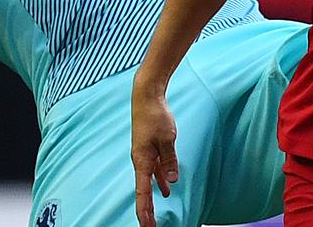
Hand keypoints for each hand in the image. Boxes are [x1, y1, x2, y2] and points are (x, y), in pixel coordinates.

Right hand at [131, 90, 178, 226]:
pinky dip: (159, 182)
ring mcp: (144, 155)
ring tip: (154, 216)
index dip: (144, 210)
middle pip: (143, 191)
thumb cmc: (155, 116)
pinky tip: (165, 190)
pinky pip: (154, 171)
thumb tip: (171, 181)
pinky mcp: (149, 150)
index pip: (142, 192)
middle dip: (146, 210)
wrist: (146, 97)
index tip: (147, 225)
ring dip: (151, 198)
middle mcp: (140, 161)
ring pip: (148, 182)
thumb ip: (169, 161)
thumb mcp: (167, 139)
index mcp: (142, 160)